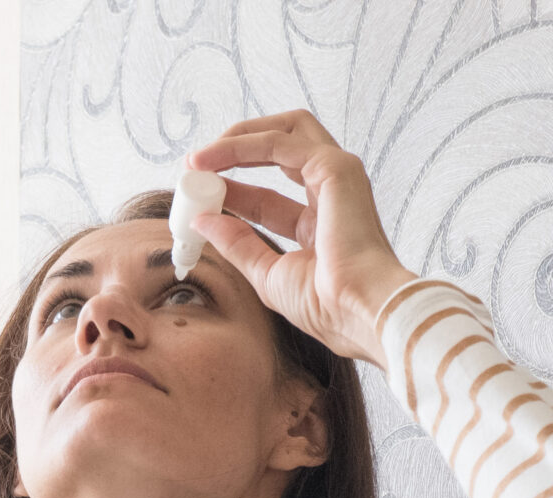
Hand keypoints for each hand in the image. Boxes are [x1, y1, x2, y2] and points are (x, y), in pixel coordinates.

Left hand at [187, 112, 416, 366]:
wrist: (357, 311)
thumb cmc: (325, 304)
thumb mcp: (267, 274)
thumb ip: (237, 245)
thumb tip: (203, 221)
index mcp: (320, 223)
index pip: (266, 198)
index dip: (230, 191)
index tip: (195, 195)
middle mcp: (331, 193)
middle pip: (280, 149)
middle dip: (235, 150)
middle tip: (195, 165)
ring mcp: (337, 175)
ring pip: (283, 132)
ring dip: (236, 139)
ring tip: (199, 158)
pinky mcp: (335, 166)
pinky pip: (279, 142)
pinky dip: (241, 145)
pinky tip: (211, 159)